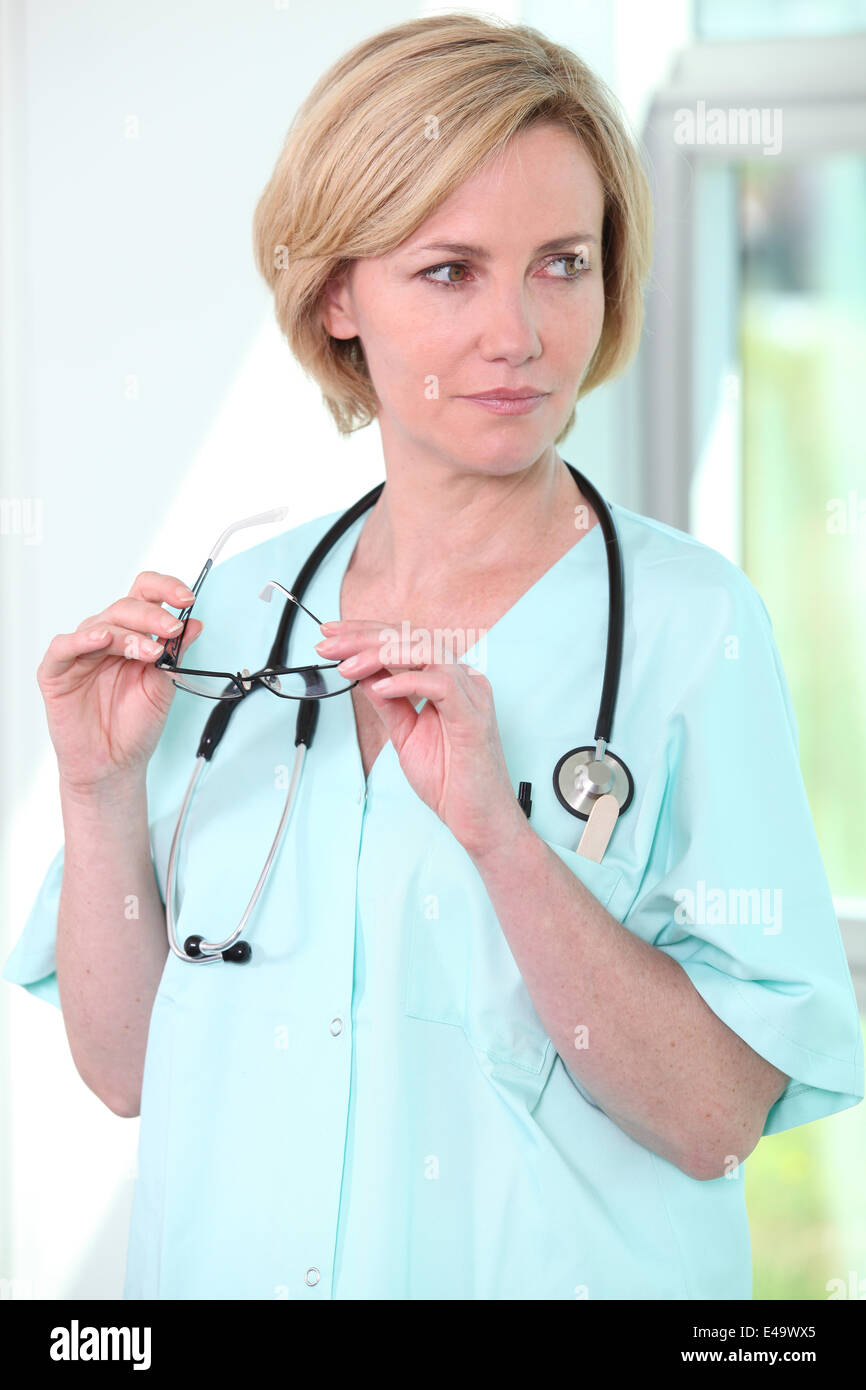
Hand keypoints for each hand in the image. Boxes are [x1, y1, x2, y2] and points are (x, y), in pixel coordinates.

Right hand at [37, 572, 203, 795]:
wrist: (115, 765)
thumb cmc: (135, 727)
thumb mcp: (164, 686)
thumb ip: (175, 654)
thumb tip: (194, 623)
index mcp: (133, 636)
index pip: (145, 596)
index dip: (165, 590)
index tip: (188, 599)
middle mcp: (106, 638)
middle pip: (126, 607)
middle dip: (153, 616)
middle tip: (172, 631)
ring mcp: (80, 653)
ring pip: (101, 624)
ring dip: (129, 634)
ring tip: (150, 652)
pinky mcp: (56, 671)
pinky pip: (64, 647)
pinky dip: (82, 640)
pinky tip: (102, 639)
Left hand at [315, 619, 527, 859]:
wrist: (477, 819)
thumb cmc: (450, 780)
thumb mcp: (405, 734)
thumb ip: (388, 703)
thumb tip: (364, 675)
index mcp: (448, 681)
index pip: (406, 642)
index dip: (366, 634)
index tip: (331, 636)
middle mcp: (463, 680)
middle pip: (412, 637)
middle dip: (364, 637)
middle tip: (328, 644)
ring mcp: (471, 695)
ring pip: (427, 650)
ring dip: (381, 653)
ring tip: (347, 666)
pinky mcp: (473, 716)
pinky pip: (441, 684)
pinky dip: (407, 680)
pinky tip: (380, 686)